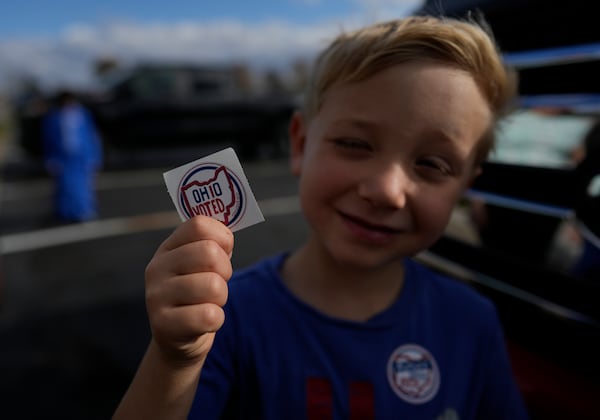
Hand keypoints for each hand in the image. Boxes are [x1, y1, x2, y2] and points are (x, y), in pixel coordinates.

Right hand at [144, 215, 233, 366]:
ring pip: (213, 286)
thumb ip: (214, 245)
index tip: (222, 253)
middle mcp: (157, 268)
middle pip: (210, 253)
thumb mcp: (201, 266)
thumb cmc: (196, 295)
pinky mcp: (164, 325)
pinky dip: (216, 320)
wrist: (178, 339)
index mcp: (167, 248)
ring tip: (208, 303)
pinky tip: (204, 321)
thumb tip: (227, 235)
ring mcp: (157, 297)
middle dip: (225, 271)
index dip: (222, 237)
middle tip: (216, 283)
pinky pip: (209, 315)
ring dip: (221, 298)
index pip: (199, 224)